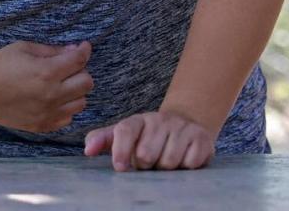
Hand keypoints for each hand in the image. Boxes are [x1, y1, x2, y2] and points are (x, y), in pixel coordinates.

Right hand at [0, 40, 93, 132]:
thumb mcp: (24, 48)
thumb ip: (51, 50)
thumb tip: (74, 51)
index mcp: (46, 72)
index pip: (79, 61)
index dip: (84, 50)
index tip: (83, 47)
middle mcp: (51, 95)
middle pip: (87, 83)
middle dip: (80, 71)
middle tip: (68, 66)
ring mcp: (47, 114)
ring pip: (81, 103)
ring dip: (75, 91)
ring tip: (60, 83)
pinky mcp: (41, 126)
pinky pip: (67, 118)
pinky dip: (65, 107)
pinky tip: (52, 98)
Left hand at [84, 110, 214, 170]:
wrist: (185, 125)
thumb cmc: (149, 136)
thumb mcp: (125, 135)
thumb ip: (104, 139)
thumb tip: (88, 149)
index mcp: (138, 120)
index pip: (125, 130)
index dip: (120, 149)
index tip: (119, 167)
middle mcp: (160, 120)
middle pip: (146, 153)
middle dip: (146, 164)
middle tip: (150, 162)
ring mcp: (181, 128)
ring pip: (168, 161)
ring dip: (166, 169)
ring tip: (166, 160)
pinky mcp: (201, 138)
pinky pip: (190, 162)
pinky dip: (186, 167)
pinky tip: (184, 160)